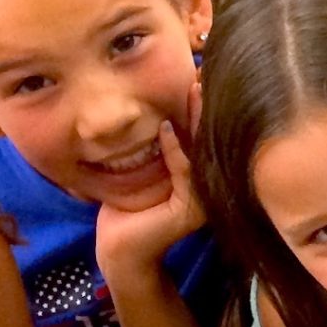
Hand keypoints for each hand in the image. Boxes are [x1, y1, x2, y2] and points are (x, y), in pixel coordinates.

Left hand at [91, 82, 208, 278]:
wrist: (118, 249)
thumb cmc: (125, 208)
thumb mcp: (143, 168)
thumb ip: (157, 145)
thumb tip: (158, 108)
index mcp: (198, 178)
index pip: (201, 137)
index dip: (198, 109)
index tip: (192, 80)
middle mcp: (206, 188)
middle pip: (207, 141)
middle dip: (202, 109)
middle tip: (198, 77)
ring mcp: (201, 201)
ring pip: (201, 153)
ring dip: (194, 122)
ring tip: (190, 92)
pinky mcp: (190, 211)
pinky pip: (185, 173)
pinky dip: (175, 149)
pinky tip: (163, 128)